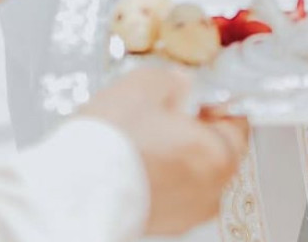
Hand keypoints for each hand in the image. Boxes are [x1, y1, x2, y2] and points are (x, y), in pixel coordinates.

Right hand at [83, 68, 249, 236]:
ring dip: (179, 153)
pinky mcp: (160, 226)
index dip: (216, 100)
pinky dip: (162, 175)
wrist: (69, 192)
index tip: (200, 93)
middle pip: (217, 148)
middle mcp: (209, 191)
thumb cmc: (111, 143)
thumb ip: (177, 81)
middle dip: (197, 128)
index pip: (237, 120)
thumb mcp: (149, 84)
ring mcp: (185, 214)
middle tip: (167, 112)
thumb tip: (184, 84)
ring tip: (146, 136)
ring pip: (194, 172)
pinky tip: (137, 159)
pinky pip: (172, 191)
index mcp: (218, 154)